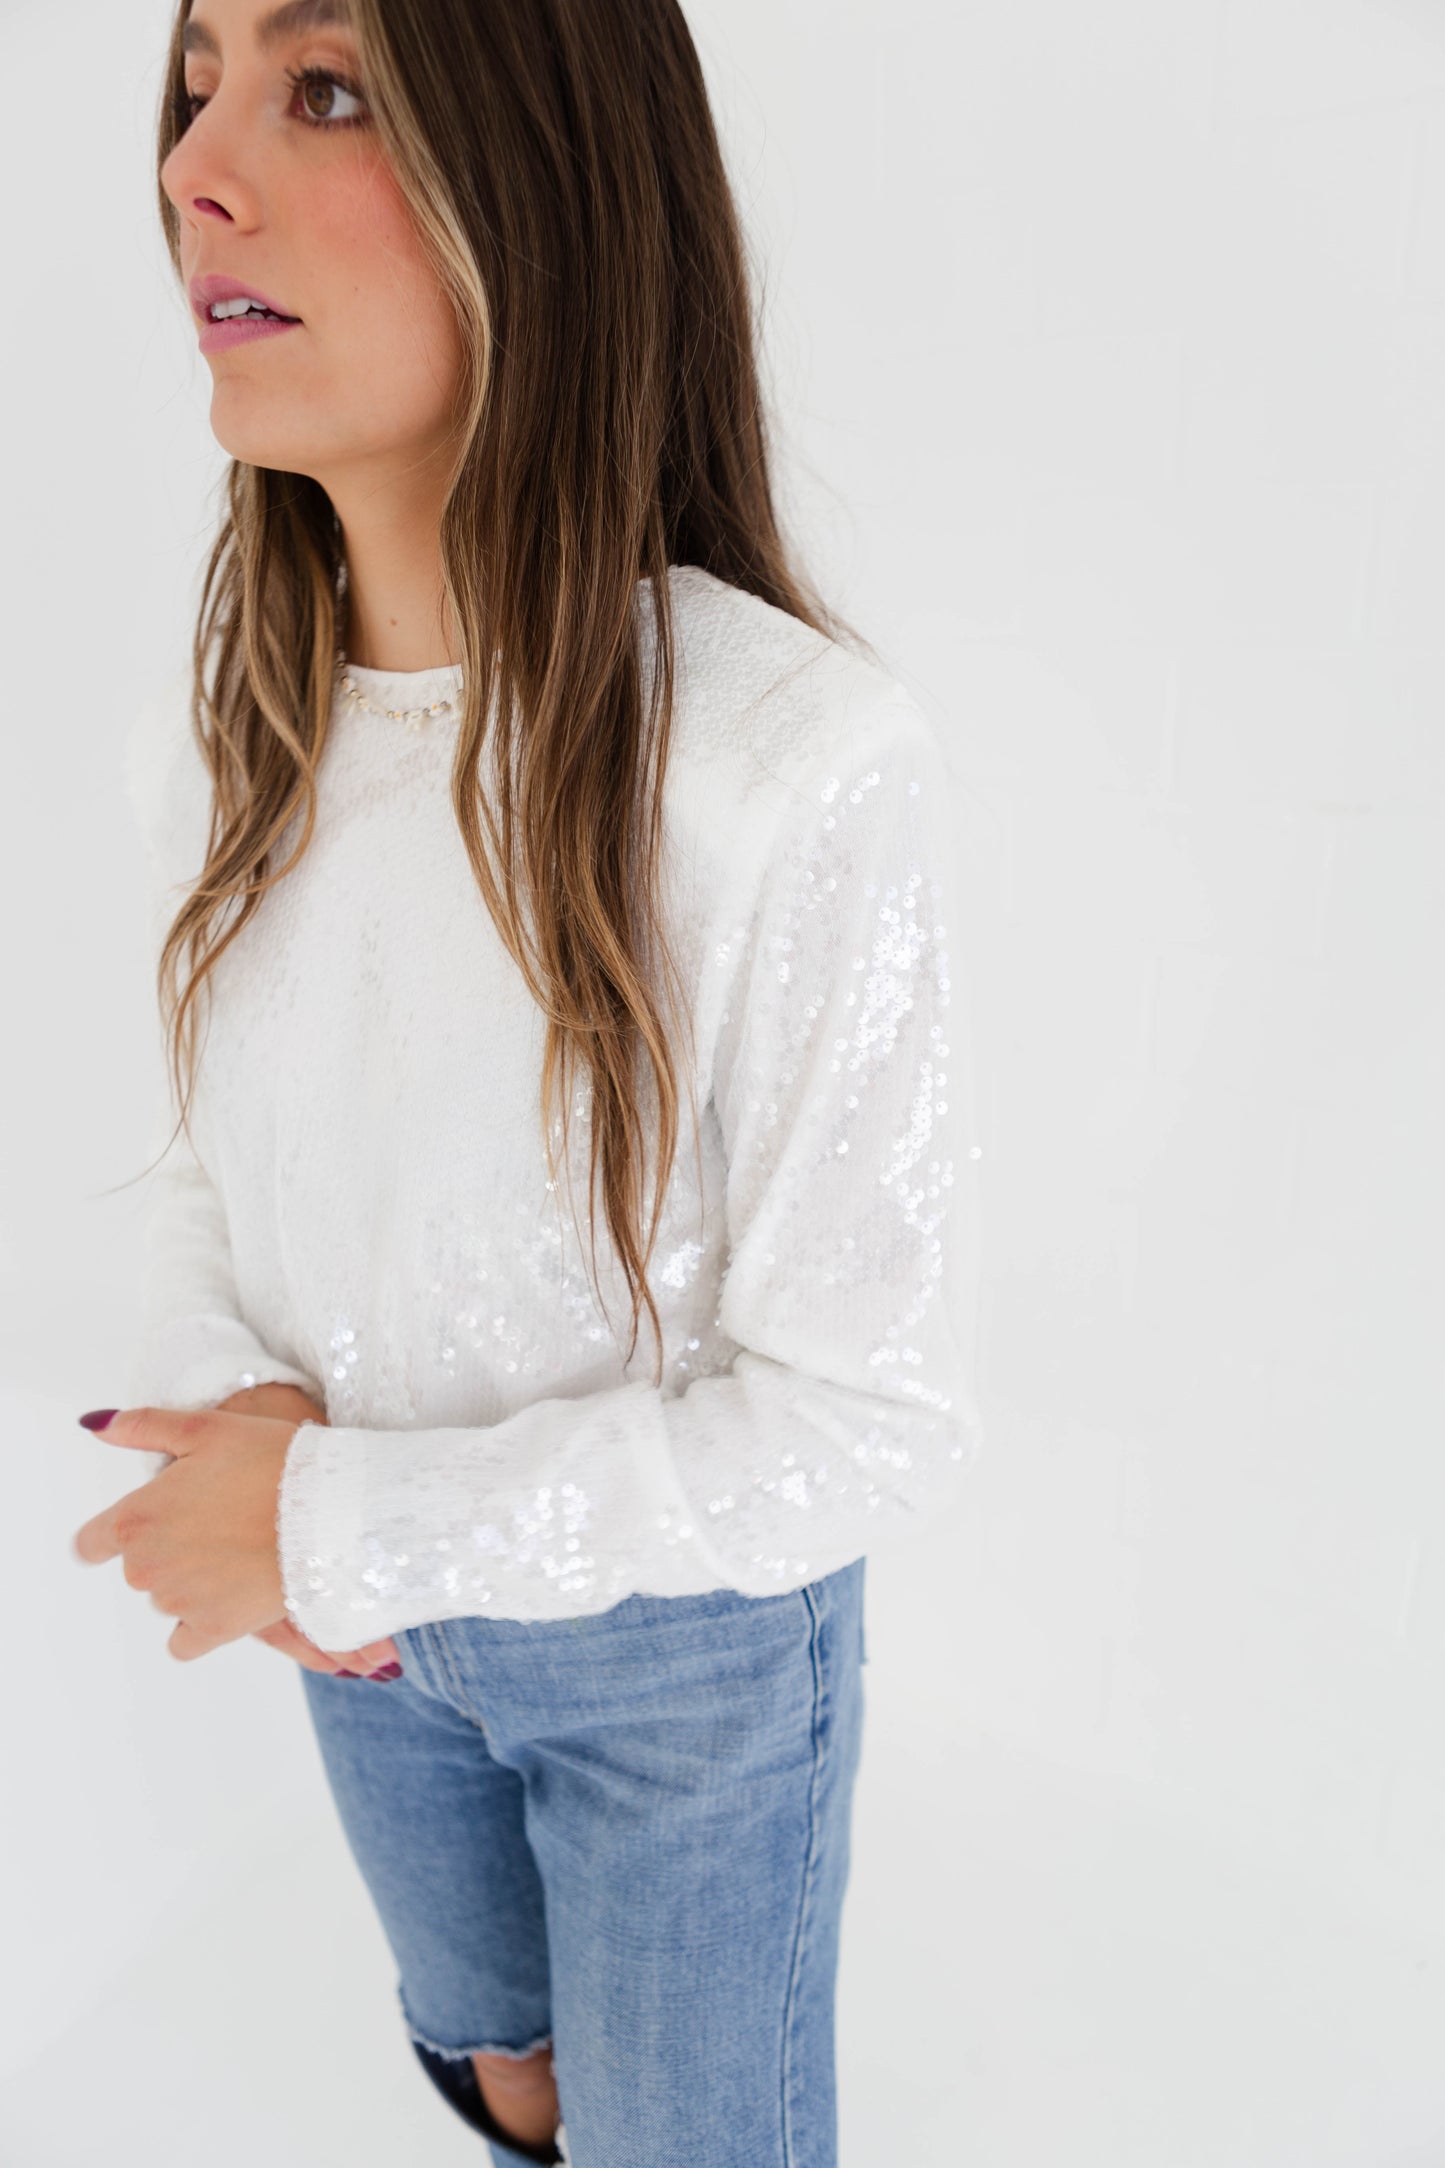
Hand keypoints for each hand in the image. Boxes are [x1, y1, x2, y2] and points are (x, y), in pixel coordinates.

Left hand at [72, 1398, 399, 1674]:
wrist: (329, 1510)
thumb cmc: (270, 1462)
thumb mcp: (207, 1428)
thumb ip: (143, 1427)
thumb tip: (97, 1425)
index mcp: (136, 1518)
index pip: (90, 1544)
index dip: (110, 1535)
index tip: (144, 1526)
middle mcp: (146, 1566)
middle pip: (138, 1567)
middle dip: (169, 1549)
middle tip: (218, 1522)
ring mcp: (178, 1603)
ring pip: (167, 1598)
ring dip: (191, 1581)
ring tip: (238, 1551)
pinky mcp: (213, 1629)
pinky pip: (184, 1642)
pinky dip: (200, 1625)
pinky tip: (229, 1596)